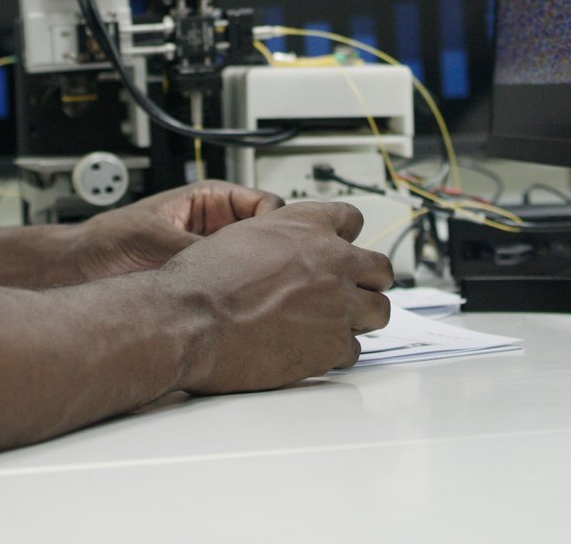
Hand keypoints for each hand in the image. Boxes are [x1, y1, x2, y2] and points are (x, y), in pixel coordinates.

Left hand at [69, 181, 283, 282]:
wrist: (76, 268)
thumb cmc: (104, 241)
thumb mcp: (155, 238)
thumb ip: (195, 247)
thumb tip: (232, 261)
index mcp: (210, 198)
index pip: (266, 205)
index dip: (275, 226)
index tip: (272, 249)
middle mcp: (215, 224)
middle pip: (265, 237)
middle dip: (268, 256)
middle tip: (267, 279)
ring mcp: (211, 253)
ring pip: (252, 264)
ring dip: (252, 279)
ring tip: (247, 296)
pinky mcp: (203, 281)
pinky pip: (233, 287)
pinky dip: (236, 298)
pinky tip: (231, 309)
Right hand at [150, 200, 393, 393]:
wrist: (190, 320)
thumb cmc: (203, 280)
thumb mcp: (241, 235)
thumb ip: (276, 238)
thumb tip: (282, 250)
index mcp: (307, 224)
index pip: (351, 219)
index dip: (345, 238)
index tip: (341, 250)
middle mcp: (332, 260)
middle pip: (380, 267)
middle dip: (368, 280)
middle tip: (353, 290)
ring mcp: (339, 304)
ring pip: (378, 310)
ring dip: (360, 316)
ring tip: (337, 324)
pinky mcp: (334, 345)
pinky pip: (355, 349)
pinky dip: (337, 351)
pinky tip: (315, 349)